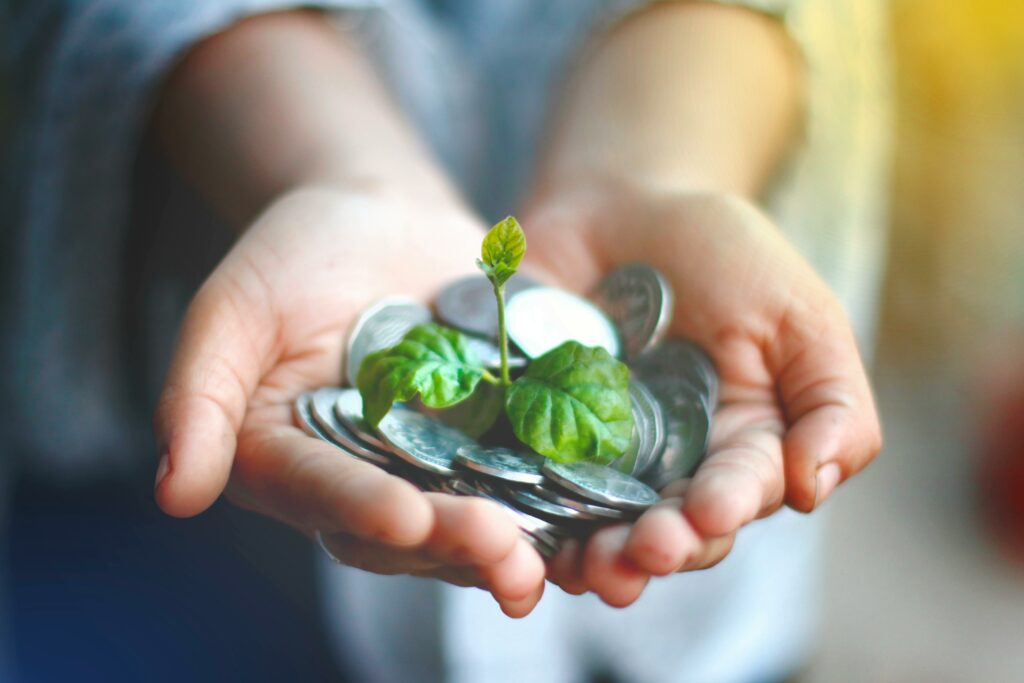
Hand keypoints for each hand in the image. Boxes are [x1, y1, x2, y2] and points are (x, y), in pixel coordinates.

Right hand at [153, 187, 545, 616]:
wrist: (380, 216)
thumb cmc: (292, 254)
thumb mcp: (234, 308)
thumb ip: (198, 395)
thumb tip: (175, 494)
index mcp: (291, 463)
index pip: (322, 494)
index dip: (361, 509)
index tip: (404, 518)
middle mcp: (362, 484)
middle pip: (406, 532)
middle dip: (453, 543)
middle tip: (501, 551)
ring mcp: (433, 471)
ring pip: (470, 525)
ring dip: (511, 549)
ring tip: (548, 560)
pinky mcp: (495, 447)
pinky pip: (526, 486)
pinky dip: (559, 509)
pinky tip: (597, 522)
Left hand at [522, 181, 881, 605]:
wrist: (621, 206)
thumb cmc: (723, 256)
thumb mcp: (798, 314)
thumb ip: (831, 401)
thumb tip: (813, 488)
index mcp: (740, 450)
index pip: (738, 494)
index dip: (725, 508)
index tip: (709, 510)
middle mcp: (671, 472)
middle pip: (668, 532)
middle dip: (659, 548)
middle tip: (644, 551)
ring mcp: (598, 461)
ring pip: (597, 529)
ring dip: (595, 557)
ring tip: (589, 565)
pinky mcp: (533, 441)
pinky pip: (526, 489)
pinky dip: (526, 520)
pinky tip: (523, 536)